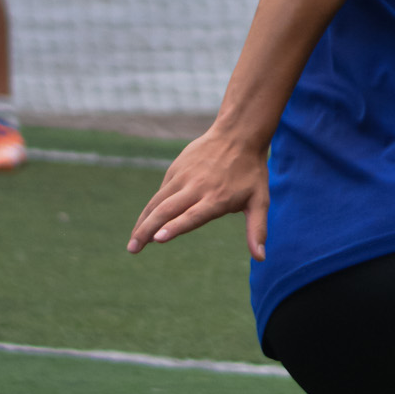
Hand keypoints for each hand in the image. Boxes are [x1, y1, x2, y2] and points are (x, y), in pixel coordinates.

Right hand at [127, 124, 270, 259]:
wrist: (237, 135)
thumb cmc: (251, 173)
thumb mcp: (260, 201)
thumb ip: (257, 230)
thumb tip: (261, 258)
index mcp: (217, 198)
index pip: (193, 215)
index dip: (176, 227)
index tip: (158, 238)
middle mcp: (197, 187)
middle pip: (167, 210)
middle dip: (147, 230)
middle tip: (133, 249)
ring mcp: (183, 176)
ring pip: (158, 201)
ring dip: (142, 221)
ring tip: (133, 242)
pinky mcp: (176, 169)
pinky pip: (161, 192)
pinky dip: (151, 208)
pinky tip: (144, 222)